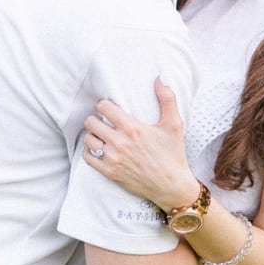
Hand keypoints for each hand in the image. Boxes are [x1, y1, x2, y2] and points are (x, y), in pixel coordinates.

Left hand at [82, 78, 199, 211]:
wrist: (172, 186)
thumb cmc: (174, 154)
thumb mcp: (174, 125)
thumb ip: (167, 99)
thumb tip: (161, 78)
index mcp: (133, 128)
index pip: (104, 107)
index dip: (105, 105)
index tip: (109, 108)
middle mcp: (120, 142)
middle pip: (91, 122)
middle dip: (96, 118)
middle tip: (103, 120)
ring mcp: (113, 159)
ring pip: (88, 139)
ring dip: (93, 134)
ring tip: (101, 134)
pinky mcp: (110, 173)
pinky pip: (88, 157)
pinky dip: (90, 151)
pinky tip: (98, 148)